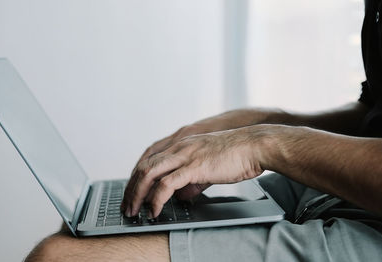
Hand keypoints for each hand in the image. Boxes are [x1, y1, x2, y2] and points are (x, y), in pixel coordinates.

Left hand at [122, 125, 269, 217]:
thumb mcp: (208, 165)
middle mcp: (178, 147)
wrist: (255, 145)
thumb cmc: (236, 155)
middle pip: (143, 166)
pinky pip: (166, 184)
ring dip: (137, 194)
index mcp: (180, 144)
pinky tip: (154, 210)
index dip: (136, 177)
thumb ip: (193, 179)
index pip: (148, 159)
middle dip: (131, 188)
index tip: (131, 193)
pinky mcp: (194, 166)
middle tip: (127, 206)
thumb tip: (183, 194)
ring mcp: (185, 155)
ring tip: (134, 210)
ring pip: (149, 173)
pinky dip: (156, 199)